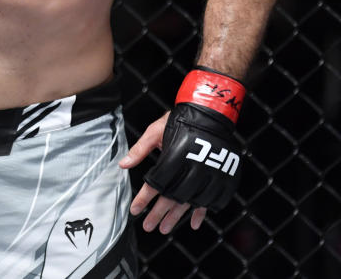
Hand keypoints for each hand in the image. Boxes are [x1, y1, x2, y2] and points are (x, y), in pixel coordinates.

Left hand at [120, 112, 206, 233]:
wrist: (208, 112)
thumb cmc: (179, 120)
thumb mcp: (155, 131)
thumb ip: (139, 149)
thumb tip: (122, 164)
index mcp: (173, 158)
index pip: (155, 184)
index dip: (144, 199)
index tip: (135, 210)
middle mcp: (190, 169)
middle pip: (171, 198)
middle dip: (158, 214)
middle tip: (148, 226)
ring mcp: (206, 174)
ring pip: (189, 202)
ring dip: (176, 217)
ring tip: (164, 229)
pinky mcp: (219, 176)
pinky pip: (210, 199)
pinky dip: (201, 212)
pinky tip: (194, 223)